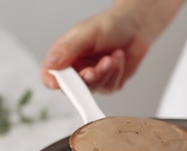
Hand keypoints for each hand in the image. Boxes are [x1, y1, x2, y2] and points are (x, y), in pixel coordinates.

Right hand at [41, 0, 184, 93]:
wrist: (136, 26)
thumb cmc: (110, 25)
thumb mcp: (86, 34)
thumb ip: (68, 50)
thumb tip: (52, 65)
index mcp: (65, 55)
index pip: (50, 73)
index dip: (51, 81)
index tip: (58, 84)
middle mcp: (77, 69)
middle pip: (71, 87)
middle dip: (85, 79)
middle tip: (92, 71)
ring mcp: (93, 78)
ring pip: (92, 88)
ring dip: (104, 73)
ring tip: (111, 57)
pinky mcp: (108, 83)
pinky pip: (109, 86)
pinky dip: (116, 72)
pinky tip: (118, 57)